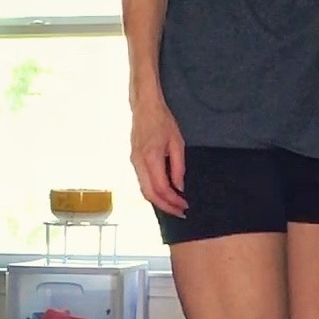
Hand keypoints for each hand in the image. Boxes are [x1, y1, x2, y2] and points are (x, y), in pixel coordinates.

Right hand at [130, 95, 187, 215]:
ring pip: (144, 190)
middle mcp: (138, 163)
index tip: (185, 205)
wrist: (144, 107)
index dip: (173, 200)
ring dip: (159, 201)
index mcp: (151, 158)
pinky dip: (153, 192)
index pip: (161, 188)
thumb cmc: (163, 121)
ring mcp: (134, 162)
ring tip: (174, 205)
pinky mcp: (134, 160)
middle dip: (165, 206)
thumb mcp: (177, 143)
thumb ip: (178, 167)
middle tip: (180, 212)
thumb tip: (179, 187)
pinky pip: (142, 182)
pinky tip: (164, 193)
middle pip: (149, 194)